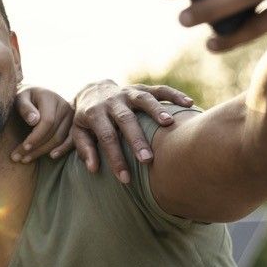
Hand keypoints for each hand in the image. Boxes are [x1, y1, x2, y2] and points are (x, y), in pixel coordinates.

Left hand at [9, 86, 74, 163]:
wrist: (38, 94)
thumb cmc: (26, 98)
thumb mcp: (21, 98)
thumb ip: (25, 107)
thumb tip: (33, 120)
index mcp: (51, 98)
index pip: (47, 121)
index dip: (36, 136)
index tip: (24, 147)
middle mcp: (64, 106)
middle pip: (53, 133)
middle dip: (36, 148)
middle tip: (19, 158)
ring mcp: (72, 116)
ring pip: (60, 139)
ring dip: (44, 151)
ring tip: (26, 159)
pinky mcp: (74, 124)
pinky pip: (71, 141)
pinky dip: (62, 150)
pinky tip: (50, 157)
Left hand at [70, 80, 194, 182]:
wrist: (91, 90)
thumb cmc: (86, 119)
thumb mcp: (78, 132)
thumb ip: (84, 149)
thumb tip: (93, 168)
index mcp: (94, 113)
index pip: (106, 138)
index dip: (115, 158)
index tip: (125, 179)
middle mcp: (112, 101)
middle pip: (125, 119)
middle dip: (137, 139)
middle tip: (148, 159)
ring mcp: (128, 92)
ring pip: (143, 99)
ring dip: (156, 110)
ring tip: (169, 124)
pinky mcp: (141, 87)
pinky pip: (159, 89)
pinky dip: (174, 94)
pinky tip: (189, 103)